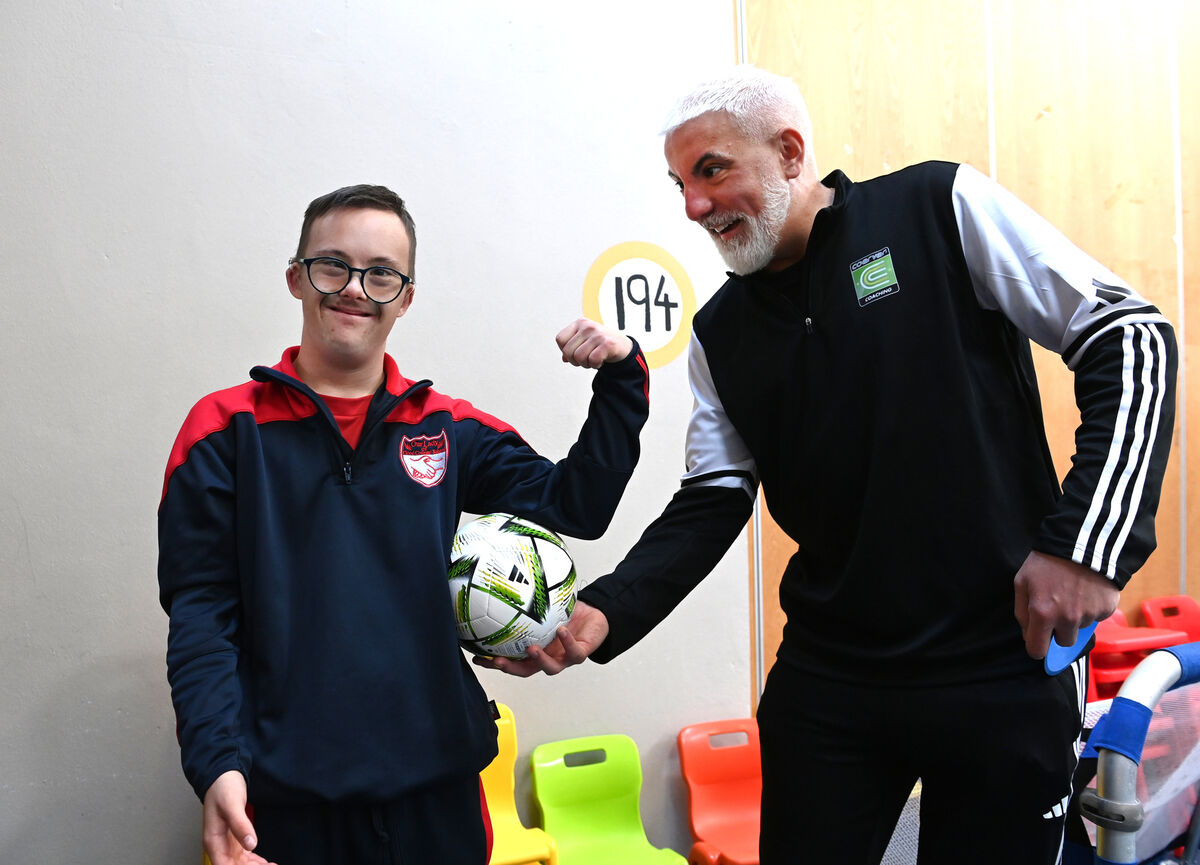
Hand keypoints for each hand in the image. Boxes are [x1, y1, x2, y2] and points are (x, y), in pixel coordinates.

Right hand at [202, 771, 275, 864]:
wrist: (222, 776)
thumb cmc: (222, 788)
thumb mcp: (232, 805)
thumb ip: (240, 825)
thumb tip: (251, 844)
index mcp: (214, 841)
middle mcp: (219, 845)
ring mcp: (227, 843)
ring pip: (240, 864)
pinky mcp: (235, 838)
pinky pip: (245, 857)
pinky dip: (256, 862)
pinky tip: (266, 863)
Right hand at [474, 600, 609, 676]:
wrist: (596, 615)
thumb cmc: (568, 613)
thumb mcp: (546, 607)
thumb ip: (528, 600)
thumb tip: (506, 582)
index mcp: (536, 649)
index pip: (512, 660)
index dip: (494, 662)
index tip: (477, 657)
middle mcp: (547, 657)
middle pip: (525, 671)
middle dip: (510, 668)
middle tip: (497, 661)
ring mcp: (563, 658)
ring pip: (550, 668)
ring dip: (539, 659)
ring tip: (531, 649)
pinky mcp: (580, 654)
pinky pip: (573, 651)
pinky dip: (567, 641)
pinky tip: (561, 630)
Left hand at [556, 319, 632, 367]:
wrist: (623, 347)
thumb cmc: (601, 344)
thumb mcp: (584, 342)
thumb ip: (572, 348)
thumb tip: (564, 359)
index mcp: (579, 323)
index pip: (560, 339)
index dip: (565, 351)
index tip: (576, 352)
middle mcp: (588, 326)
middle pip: (568, 351)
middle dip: (575, 361)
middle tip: (586, 359)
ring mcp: (598, 334)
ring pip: (578, 357)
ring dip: (586, 364)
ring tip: (593, 359)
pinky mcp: (608, 343)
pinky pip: (592, 360)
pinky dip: (595, 365)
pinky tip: (601, 360)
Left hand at [1013, 550, 1119, 659]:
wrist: (1082, 543)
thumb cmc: (1046, 562)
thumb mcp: (1022, 582)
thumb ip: (1021, 611)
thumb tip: (1027, 634)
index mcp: (1042, 614)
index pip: (1037, 651)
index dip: (1037, 646)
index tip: (1039, 639)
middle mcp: (1067, 619)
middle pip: (1063, 642)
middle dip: (1059, 630)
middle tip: (1058, 608)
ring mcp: (1089, 615)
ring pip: (1081, 629)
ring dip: (1076, 618)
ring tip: (1073, 594)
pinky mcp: (1107, 609)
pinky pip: (1097, 617)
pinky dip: (1092, 608)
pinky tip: (1087, 591)